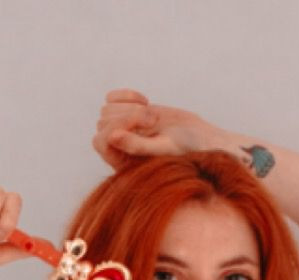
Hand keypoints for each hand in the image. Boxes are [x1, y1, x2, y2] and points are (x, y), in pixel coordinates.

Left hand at [92, 90, 224, 168]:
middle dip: (129, 116)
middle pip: (103, 122)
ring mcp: (120, 130)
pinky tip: (145, 100)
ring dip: (131, 107)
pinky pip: (111, 98)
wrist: (198, 140)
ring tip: (153, 117)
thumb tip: (111, 136)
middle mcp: (117, 150)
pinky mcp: (126, 113)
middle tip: (154, 122)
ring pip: (107, 109)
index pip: (101, 140)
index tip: (145, 126)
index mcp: (121, 165)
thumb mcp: (164, 148)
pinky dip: (126, 95)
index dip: (118, 127)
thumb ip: (137, 146)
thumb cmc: (185, 150)